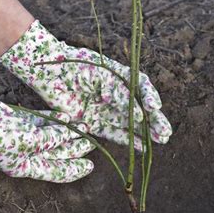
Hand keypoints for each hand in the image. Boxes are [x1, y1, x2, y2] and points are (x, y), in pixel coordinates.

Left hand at [0, 20, 171, 148]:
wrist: (48, 71)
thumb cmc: (74, 65)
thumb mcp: (100, 74)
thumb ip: (119, 92)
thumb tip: (138, 113)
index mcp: (118, 76)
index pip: (139, 86)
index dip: (149, 97)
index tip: (155, 107)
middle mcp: (114, 93)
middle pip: (138, 108)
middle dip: (153, 120)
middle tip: (165, 132)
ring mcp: (104, 108)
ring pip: (129, 123)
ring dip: (144, 132)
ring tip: (161, 140)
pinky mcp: (93, 121)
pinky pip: (113, 132)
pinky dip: (127, 140)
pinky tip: (141, 147)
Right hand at [0, 93, 94, 182]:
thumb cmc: (1, 136)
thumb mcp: (30, 142)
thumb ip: (52, 139)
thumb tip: (69, 134)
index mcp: (27, 166)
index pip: (57, 172)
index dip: (74, 170)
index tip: (90, 165)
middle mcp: (27, 154)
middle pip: (57, 154)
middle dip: (75, 149)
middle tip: (91, 143)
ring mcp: (24, 137)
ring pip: (52, 137)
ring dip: (68, 133)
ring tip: (84, 127)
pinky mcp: (21, 122)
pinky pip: (42, 123)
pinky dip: (54, 120)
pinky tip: (67, 117)